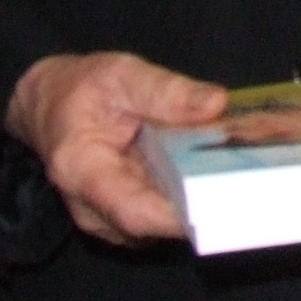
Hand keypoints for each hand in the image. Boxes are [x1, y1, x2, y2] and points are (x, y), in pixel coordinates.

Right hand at [6, 51, 227, 243]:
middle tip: (250, 185)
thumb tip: (215, 104)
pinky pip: (162, 217)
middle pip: (155, 224)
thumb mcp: (121, 75)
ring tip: (239, 178)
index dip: (181, 216)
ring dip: (199, 204)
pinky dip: (189, 199)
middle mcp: (92, 209)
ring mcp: (108, 219)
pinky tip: (215, 177)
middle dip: (202, 206)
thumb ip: (166, 90)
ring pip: (163, 225)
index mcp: (82, 172)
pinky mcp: (126, 218)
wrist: (50, 106)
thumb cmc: (80, 90)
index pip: (135, 212)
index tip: (224, 204)